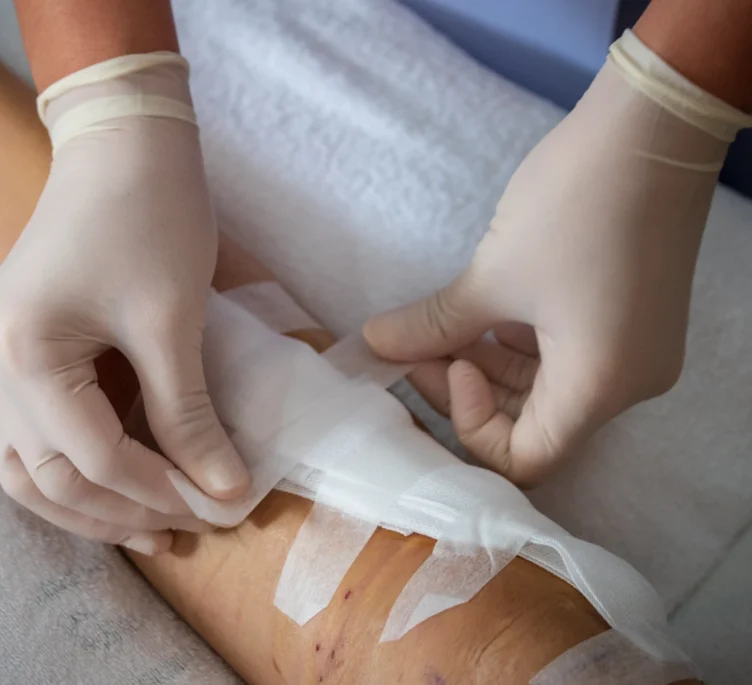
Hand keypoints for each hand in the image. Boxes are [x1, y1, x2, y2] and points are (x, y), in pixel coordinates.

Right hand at [0, 53, 248, 553]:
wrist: (121, 141)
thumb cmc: (151, 217)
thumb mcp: (173, 323)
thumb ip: (188, 417)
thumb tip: (224, 492)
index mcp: (22, 356)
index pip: (93, 459)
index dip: (159, 492)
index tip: (216, 512)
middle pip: (47, 476)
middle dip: (119, 511)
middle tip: (184, 530)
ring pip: (20, 466)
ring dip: (80, 504)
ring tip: (143, 526)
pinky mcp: (9, 347)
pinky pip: (16, 434)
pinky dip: (55, 468)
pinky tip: (97, 482)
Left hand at [364, 31, 746, 486]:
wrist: (652, 128)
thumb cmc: (572, 206)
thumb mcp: (491, 275)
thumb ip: (431, 325)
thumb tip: (374, 345)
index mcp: (599, 387)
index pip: (526, 459)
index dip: (469, 424)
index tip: (443, 361)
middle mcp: (627, 384)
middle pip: (535, 424)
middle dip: (469, 391)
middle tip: (420, 347)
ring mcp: (635, 353)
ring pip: (548, 390)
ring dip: (491, 366)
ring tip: (444, 326)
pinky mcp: (633, 322)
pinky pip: (570, 357)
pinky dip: (522, 346)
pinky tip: (486, 313)